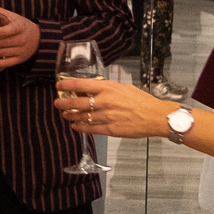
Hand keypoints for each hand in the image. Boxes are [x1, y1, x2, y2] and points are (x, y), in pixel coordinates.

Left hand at [0, 0, 38, 68]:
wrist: (37, 38)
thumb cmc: (18, 24)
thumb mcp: (10, 15)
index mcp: (20, 27)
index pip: (12, 30)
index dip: (3, 31)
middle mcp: (22, 39)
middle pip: (3, 42)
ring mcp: (21, 50)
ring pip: (3, 53)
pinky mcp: (19, 59)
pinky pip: (8, 63)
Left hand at [55, 77, 171, 139]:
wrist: (156, 116)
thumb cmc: (142, 101)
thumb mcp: (124, 87)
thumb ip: (108, 88)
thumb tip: (95, 88)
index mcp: (108, 88)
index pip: (80, 84)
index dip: (66, 85)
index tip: (59, 86)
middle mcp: (104, 102)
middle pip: (76, 103)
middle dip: (63, 103)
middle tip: (57, 103)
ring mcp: (106, 116)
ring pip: (80, 117)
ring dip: (70, 116)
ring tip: (66, 115)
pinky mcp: (110, 130)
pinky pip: (90, 129)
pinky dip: (80, 127)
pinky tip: (75, 126)